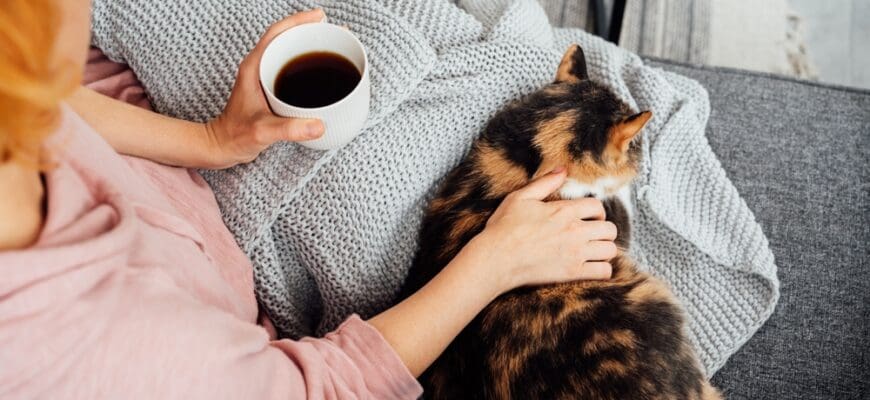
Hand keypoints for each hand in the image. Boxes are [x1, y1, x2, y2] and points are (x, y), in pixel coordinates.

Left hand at [203, 9, 326, 168]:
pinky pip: (290, 67)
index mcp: (254, 67)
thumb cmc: (235, 136)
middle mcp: (258, 67)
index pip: (277, 33)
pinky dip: (307, 64)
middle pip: (286, 38)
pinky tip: (322, 73)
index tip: (321, 18)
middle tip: (335, 33)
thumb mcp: (263, 131)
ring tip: (332, 47)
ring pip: (288, 51)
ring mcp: (264, 76)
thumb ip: (289, 129)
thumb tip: (320, 125)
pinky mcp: (270, 88)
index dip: (299, 21)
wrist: (223, 146)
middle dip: (310, 31)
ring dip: (309, 46)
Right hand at [464, 167, 616, 292]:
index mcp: (564, 210)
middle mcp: (575, 230)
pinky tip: (593, 267)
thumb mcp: (520, 198)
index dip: (597, 211)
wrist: (496, 259)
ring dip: (604, 249)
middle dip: (604, 230)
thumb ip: (544, 183)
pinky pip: (604, 271)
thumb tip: (562, 170)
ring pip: (610, 250)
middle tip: (593, 234)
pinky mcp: (572, 272)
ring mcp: (575, 252)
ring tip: (594, 251)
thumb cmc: (504, 228)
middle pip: (610, 229)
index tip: (590, 217)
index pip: (598, 206)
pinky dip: (603, 269)